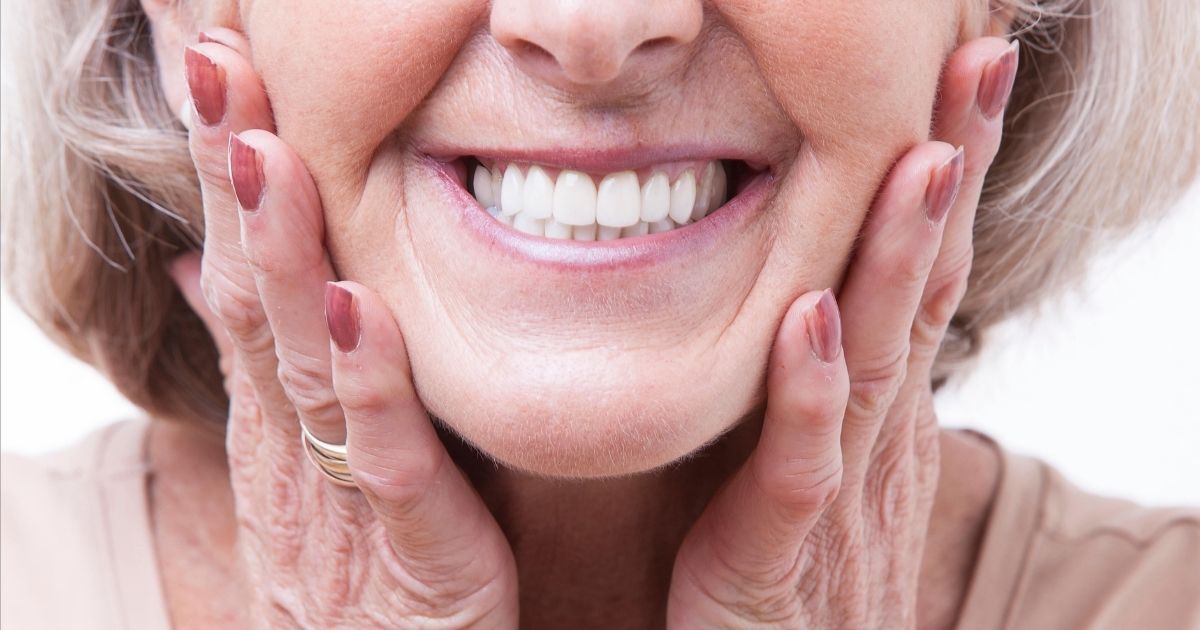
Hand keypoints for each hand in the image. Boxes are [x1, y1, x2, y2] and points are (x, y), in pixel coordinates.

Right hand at [168, 30, 517, 627]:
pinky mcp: (410, 554)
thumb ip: (279, 376)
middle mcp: (294, 454)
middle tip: (218, 63)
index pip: (244, 282)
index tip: (223, 73)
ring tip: (263, 153)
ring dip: (281, 253)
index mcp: (279, 428)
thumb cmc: (365, 584)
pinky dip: (369, 381)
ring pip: (304, 363)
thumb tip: (215, 277)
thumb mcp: (313, 473)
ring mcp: (340, 503)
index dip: (232, 179)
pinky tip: (357, 305)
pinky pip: (386, 461)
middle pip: (255, 300)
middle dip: (237, 181)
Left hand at [667, 37, 1017, 627]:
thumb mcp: (821, 465)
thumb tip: (823, 296)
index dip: (945, 174)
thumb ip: (822, 387)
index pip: (923, 272)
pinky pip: (801, 466)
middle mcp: (875, 439)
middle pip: (924, 287)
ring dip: (901, 256)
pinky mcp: (778, 554)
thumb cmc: (790, 581)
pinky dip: (810, 392)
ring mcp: (837, 494)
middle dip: (952, 174)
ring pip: (879, 358)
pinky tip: (812, 317)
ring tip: (922, 157)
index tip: (960, 74)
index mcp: (880, 412)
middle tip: (981, 61)